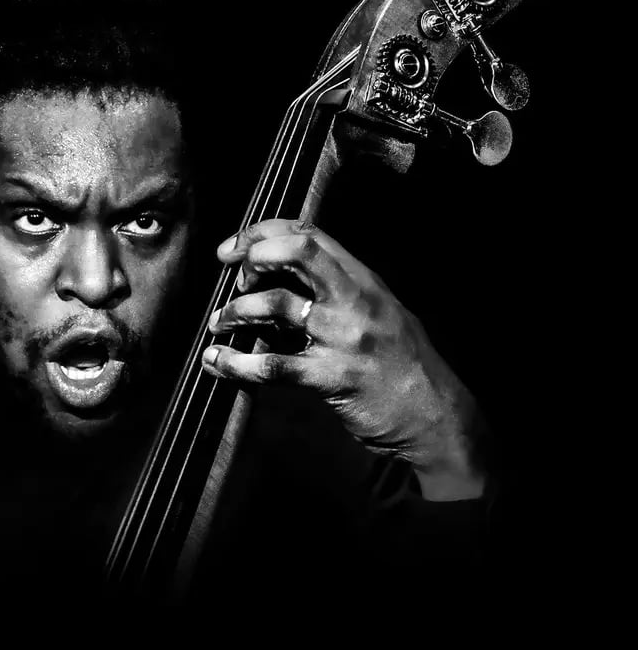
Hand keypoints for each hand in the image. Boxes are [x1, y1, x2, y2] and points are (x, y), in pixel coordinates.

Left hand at [202, 219, 486, 500]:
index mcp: (364, 279)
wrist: (434, 416)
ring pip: (276, 304)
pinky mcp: (332, 378)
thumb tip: (277, 273)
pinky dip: (235, 362)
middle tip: (232, 275)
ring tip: (220, 322)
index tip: (235, 247)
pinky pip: (272, 365)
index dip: (263, 232)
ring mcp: (344, 338)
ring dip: (236, 312)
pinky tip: (215, 360)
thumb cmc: (401, 364)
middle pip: (297, 251)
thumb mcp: (380, 311)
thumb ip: (338, 290)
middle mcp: (355, 300)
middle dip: (253, 255)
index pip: (308, 234)